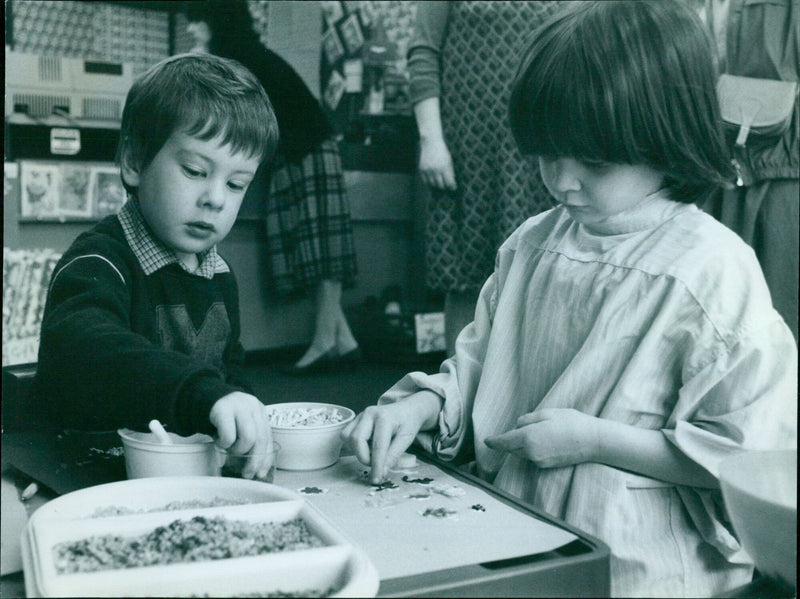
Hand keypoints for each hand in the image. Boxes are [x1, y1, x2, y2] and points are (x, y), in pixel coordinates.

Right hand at [210, 392, 272, 478]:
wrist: (204, 400)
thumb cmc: (225, 419)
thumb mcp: (242, 425)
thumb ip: (251, 440)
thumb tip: (256, 469)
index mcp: (260, 411)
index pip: (268, 437)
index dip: (266, 457)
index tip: (261, 473)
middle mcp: (253, 407)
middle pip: (261, 438)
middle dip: (255, 460)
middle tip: (246, 473)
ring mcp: (239, 407)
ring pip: (248, 438)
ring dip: (238, 450)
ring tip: (229, 449)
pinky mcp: (223, 410)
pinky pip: (229, 436)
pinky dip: (224, 444)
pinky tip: (219, 441)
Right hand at [341, 392, 440, 483]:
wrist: (407, 410)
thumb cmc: (408, 424)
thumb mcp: (406, 440)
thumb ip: (393, 455)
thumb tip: (382, 472)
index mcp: (384, 417)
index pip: (377, 446)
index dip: (376, 465)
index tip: (376, 480)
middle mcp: (369, 413)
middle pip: (357, 439)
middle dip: (364, 457)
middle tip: (377, 464)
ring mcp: (360, 415)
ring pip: (349, 438)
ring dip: (359, 451)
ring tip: (374, 453)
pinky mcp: (355, 420)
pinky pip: (346, 435)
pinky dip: (354, 445)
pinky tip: (367, 446)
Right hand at [418, 136, 456, 190]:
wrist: (431, 143)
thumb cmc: (442, 151)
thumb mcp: (449, 160)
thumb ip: (450, 172)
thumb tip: (451, 183)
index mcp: (445, 167)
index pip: (449, 182)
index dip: (452, 187)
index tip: (453, 188)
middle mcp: (436, 170)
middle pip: (440, 185)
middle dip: (444, 187)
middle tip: (446, 187)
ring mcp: (427, 170)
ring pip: (432, 184)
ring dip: (437, 186)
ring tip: (440, 184)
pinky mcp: (421, 169)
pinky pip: (425, 181)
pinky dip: (429, 182)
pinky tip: (432, 181)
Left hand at [484, 408, 599, 468]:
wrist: (593, 441)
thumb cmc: (571, 423)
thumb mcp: (546, 413)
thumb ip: (527, 420)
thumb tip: (518, 427)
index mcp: (527, 438)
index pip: (504, 442)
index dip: (494, 441)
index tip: (487, 441)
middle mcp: (530, 453)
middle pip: (512, 448)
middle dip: (510, 440)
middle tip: (520, 429)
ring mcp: (539, 461)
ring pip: (522, 452)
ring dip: (523, 444)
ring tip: (540, 432)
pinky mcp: (547, 466)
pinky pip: (533, 456)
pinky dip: (533, 449)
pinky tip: (547, 440)